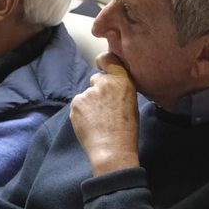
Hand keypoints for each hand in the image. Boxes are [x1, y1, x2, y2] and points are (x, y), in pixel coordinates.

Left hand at [71, 53, 140, 176]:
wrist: (112, 149)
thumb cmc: (127, 130)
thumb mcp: (132, 102)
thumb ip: (120, 88)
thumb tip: (110, 85)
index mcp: (122, 80)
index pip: (108, 59)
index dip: (104, 63)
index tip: (103, 67)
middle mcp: (104, 82)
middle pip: (96, 79)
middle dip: (98, 90)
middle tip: (105, 108)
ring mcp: (88, 93)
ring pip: (86, 94)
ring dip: (90, 103)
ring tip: (98, 120)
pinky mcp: (76, 103)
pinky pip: (78, 104)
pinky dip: (82, 112)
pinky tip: (90, 124)